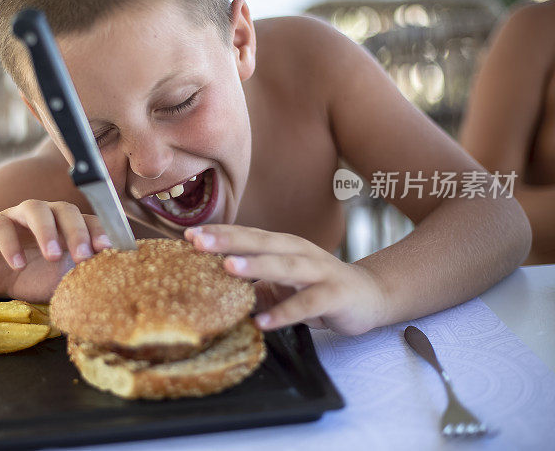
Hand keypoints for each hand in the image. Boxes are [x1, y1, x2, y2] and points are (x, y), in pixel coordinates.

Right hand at [0, 200, 111, 300]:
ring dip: (46, 231)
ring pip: (35, 209)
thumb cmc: (33, 276)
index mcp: (67, 226)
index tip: (107, 249)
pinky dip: (11, 244)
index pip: (89, 220)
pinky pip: (2, 227)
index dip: (99, 232)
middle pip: (65, 209)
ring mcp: (18, 217)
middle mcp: (46, 215)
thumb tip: (110, 282)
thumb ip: (82, 276)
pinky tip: (18, 264)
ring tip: (51, 256)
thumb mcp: (62, 280)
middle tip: (82, 256)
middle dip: (76, 232)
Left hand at [184, 225, 385, 335]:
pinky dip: (284, 312)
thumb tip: (211, 289)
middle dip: (228, 241)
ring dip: (256, 266)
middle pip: (261, 243)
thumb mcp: (280, 283)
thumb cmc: (317, 287)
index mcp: (282, 246)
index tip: (188, 235)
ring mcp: (318, 271)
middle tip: (198, 242)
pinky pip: (306, 305)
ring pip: (284, 266)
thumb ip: (253, 283)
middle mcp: (298, 252)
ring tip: (228, 268)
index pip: (246, 235)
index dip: (219, 234)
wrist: (369, 296)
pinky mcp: (334, 295)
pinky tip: (263, 322)